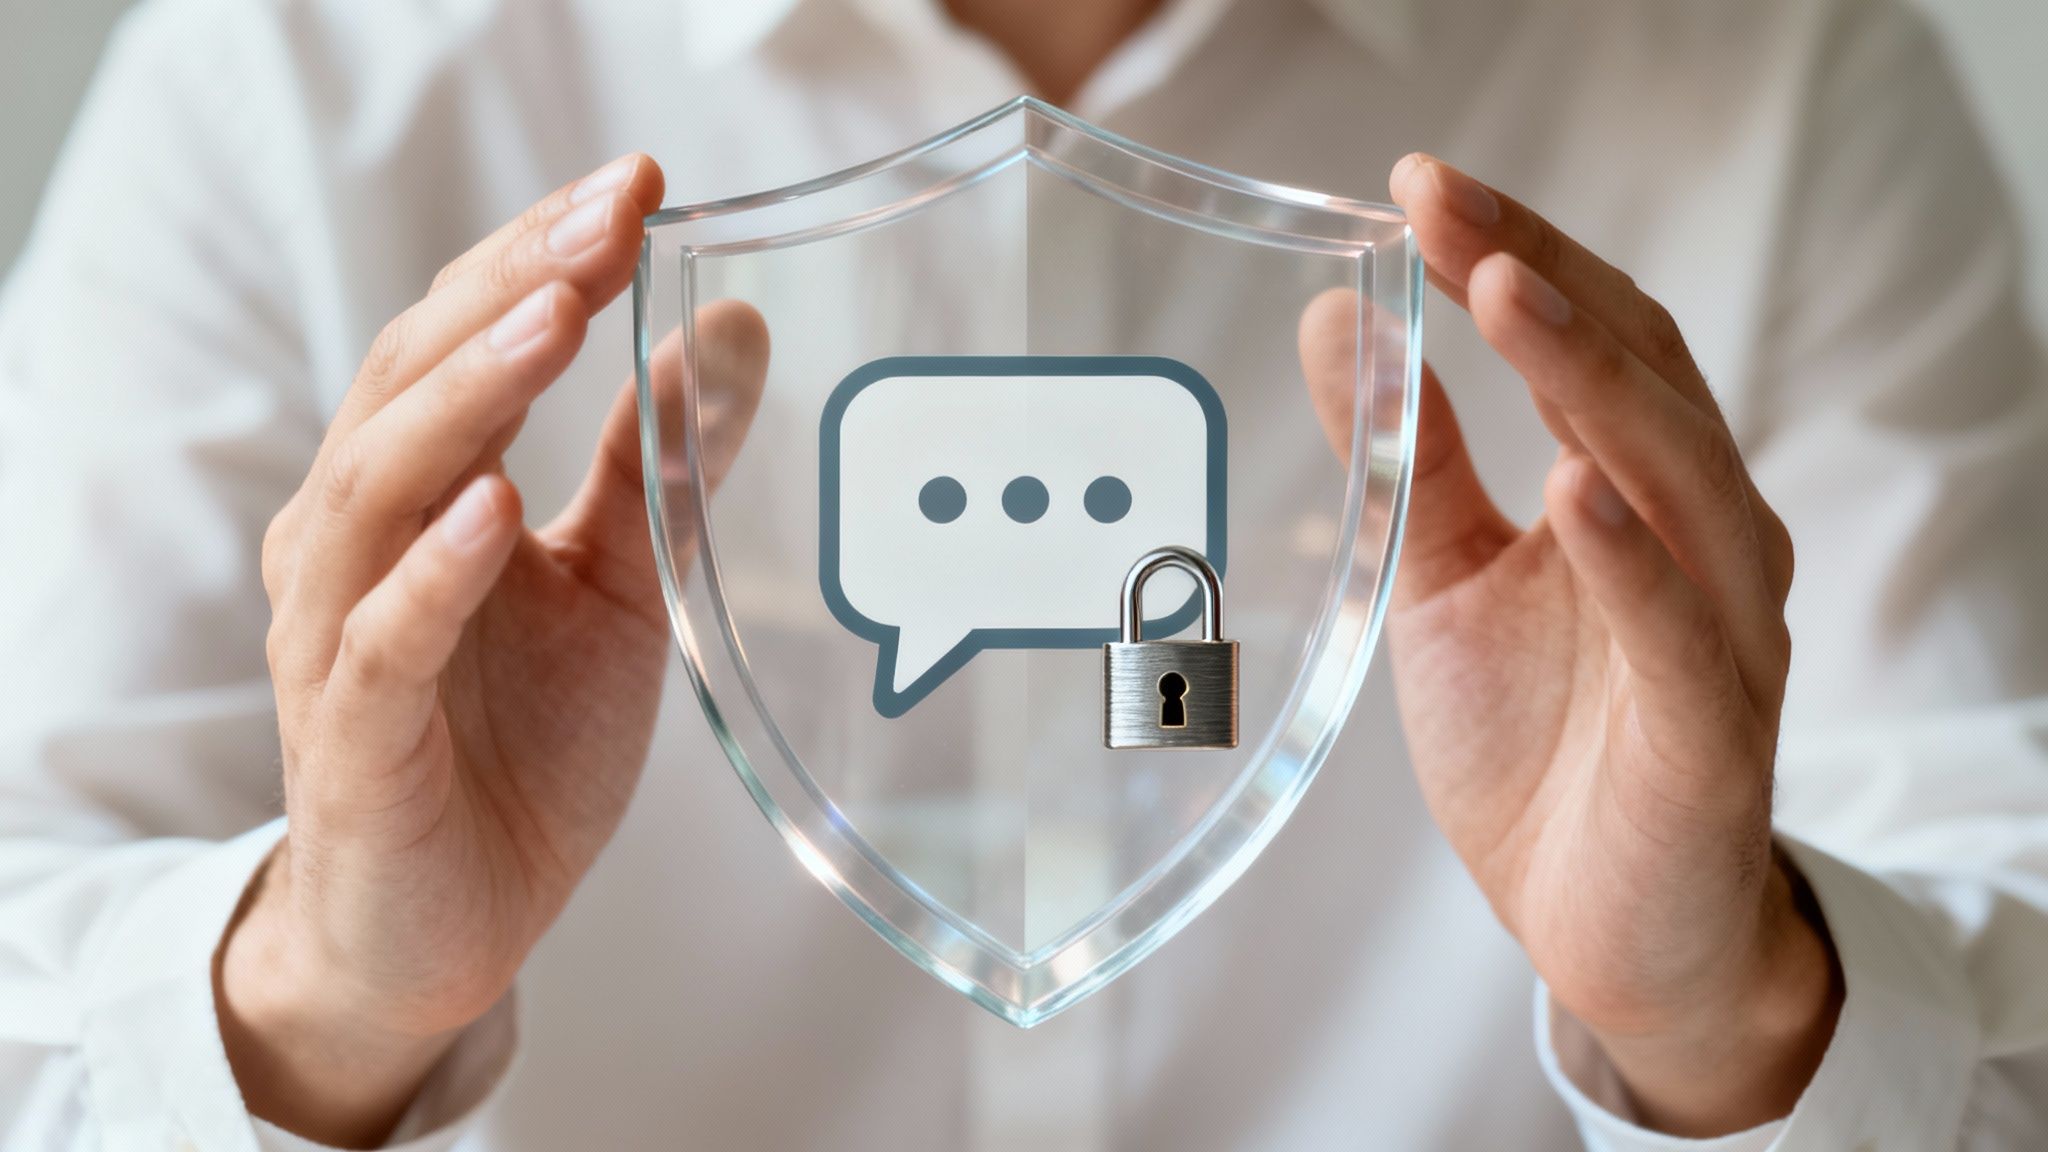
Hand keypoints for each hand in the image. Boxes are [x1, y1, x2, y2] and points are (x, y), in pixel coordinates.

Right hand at [218, 155, 766, 1146]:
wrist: (439, 924)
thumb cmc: (516, 748)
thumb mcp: (616, 588)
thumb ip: (660, 467)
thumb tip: (725, 325)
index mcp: (419, 490)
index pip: (463, 337)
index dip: (543, 254)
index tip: (633, 183)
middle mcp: (360, 539)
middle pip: (414, 379)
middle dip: (512, 289)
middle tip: (605, 215)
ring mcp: (341, 632)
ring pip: (381, 484)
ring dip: (468, 396)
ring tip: (552, 318)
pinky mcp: (352, 735)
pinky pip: (383, 639)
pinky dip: (434, 571)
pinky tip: (490, 508)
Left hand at [1304, 156, 1839, 1135]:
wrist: (1610, 927)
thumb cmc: (1543, 745)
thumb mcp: (1444, 580)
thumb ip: (1408, 459)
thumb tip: (1334, 323)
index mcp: (1635, 491)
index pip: (1588, 337)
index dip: (1509, 255)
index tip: (1418, 187)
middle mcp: (1696, 539)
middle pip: (1635, 375)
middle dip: (1538, 280)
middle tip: (1444, 206)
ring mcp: (1717, 630)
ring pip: (1675, 476)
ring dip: (1591, 379)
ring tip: (1506, 295)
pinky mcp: (1710, 730)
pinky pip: (1680, 630)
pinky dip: (1631, 556)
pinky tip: (1578, 489)